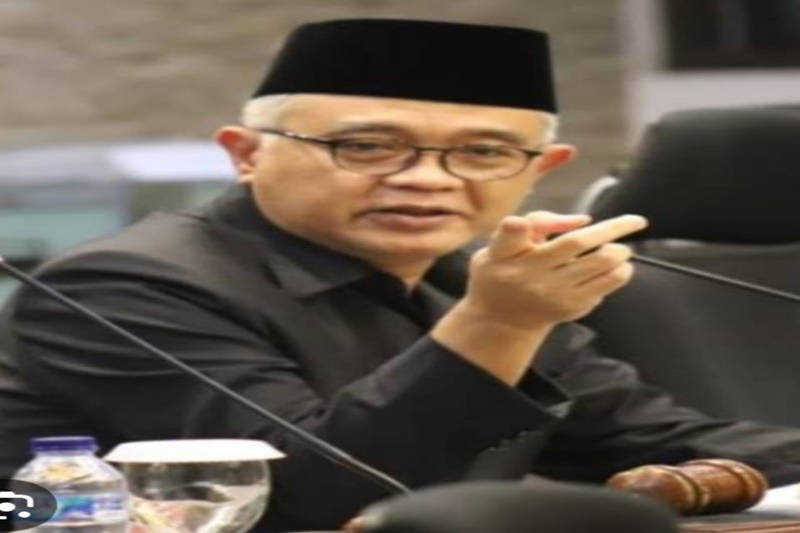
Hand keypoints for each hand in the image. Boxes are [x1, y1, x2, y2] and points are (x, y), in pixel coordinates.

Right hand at [462, 212, 646, 328]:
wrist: (500, 318)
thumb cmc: (500, 271)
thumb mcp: (497, 245)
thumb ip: (535, 224)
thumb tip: (583, 220)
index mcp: (516, 257)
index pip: (545, 236)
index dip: (554, 222)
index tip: (582, 215)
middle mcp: (538, 277)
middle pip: (587, 250)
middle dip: (617, 232)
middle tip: (633, 223)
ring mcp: (558, 297)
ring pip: (606, 272)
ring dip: (622, 256)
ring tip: (621, 249)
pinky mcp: (571, 310)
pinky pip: (605, 289)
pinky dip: (617, 274)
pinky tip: (612, 268)